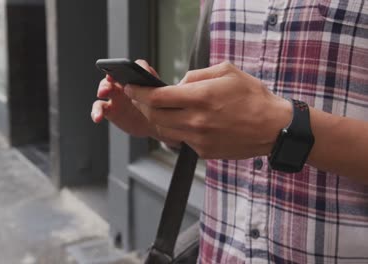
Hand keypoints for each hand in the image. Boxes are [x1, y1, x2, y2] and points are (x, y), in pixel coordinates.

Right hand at [91, 60, 179, 145]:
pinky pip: (100, 108)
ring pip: (105, 89)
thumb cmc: (160, 109)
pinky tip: (97, 118)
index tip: (126, 69)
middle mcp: (125, 83)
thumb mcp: (166, 100)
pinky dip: (96, 112)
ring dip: (102, 89)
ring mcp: (115, 96)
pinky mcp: (109, 109)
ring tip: (102, 93)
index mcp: (139, 77)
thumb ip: (167, 91)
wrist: (155, 125)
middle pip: (116, 75)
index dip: (129, 66)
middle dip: (111, 75)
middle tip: (110, 79)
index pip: (133, 66)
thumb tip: (182, 84)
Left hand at [124, 61, 292, 158]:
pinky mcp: (204, 152)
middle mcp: (197, 121)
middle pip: (154, 115)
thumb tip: (176, 84)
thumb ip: (196, 76)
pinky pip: (181, 139)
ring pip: (164, 130)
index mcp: (201, 97)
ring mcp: (199, 139)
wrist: (274, 128)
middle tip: (139, 96)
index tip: (130, 87)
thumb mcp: (226, 72)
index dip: (138, 92)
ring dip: (156, 118)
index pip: (156, 97)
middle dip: (142, 104)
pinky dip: (177, 129)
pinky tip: (185, 120)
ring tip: (159, 107)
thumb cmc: (252, 96)